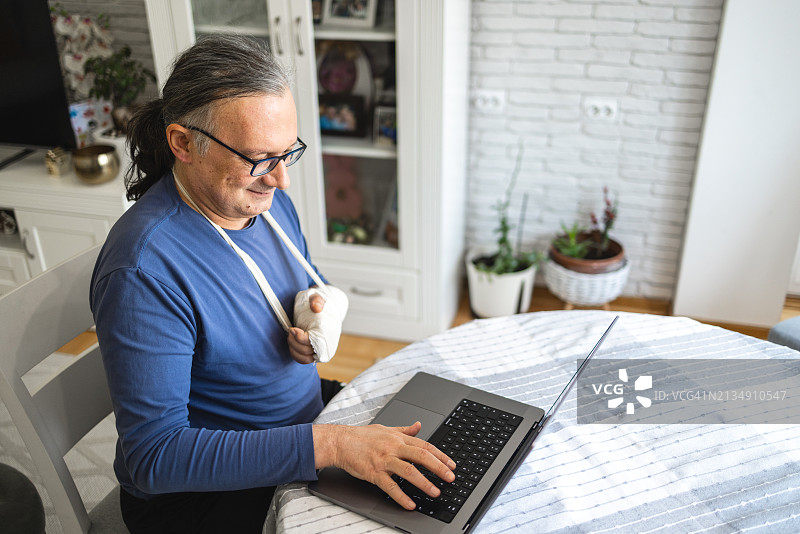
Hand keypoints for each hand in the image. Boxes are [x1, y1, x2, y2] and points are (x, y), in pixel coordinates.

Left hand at [287, 292, 324, 363]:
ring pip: (305, 358)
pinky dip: (296, 354)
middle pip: (307, 351)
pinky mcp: (316, 354)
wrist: (325, 312)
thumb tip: (316, 308)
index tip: (292, 329)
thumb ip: (317, 300)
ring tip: (290, 338)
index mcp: (329, 332)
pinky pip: (304, 360)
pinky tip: (292, 344)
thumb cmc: (320, 305)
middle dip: (294, 341)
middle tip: (290, 331)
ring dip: (294, 349)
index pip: (313, 342)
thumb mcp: (318, 298)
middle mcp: (327, 345)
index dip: (299, 337)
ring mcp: (321, 351)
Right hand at [313, 422, 456, 509]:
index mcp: (398, 438)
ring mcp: (384, 460)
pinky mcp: (373, 473)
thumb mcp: (386, 429)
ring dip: (424, 483)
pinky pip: (390, 486)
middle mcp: (393, 448)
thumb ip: (404, 429)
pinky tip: (410, 504)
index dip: (440, 455)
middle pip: (421, 456)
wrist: (340, 442)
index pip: (425, 446)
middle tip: (450, 478)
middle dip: (438, 468)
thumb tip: (419, 425)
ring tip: (435, 492)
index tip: (451, 465)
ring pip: (409, 471)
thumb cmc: (362, 437)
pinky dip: (401, 496)